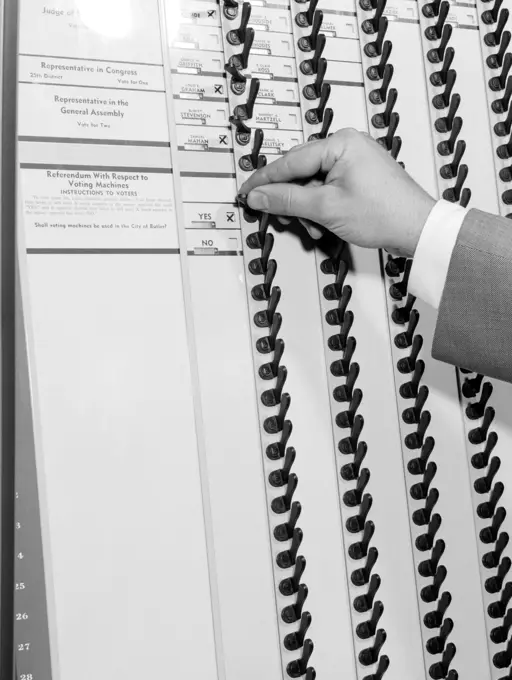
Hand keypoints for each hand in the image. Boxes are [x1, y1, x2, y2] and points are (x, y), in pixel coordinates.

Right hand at [239, 128, 435, 257]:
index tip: (246, 192)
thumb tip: (259, 195)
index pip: (289, 161)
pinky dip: (321, 207)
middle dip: (291, 199)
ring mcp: (355, 161)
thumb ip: (288, 200)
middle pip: (300, 171)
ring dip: (307, 208)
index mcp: (340, 143)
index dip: (264, 180)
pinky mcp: (360, 177)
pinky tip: (324, 224)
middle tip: (279, 217)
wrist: (418, 229)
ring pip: (313, 183)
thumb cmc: (384, 213)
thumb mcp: (326, 208)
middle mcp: (347, 145)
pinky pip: (328, 188)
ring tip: (314, 227)